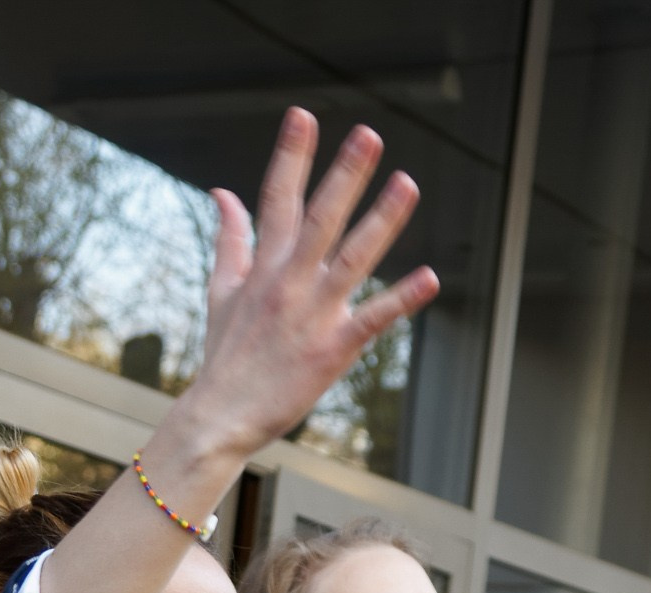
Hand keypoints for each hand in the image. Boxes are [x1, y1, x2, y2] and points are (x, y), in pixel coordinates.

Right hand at [174, 110, 440, 460]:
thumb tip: (222, 191)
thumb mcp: (221, 291)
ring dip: (382, 220)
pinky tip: (430, 277)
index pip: (276, 198)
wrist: (220, 417)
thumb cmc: (225, 356)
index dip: (291, 155)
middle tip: (369, 134)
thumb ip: (230, 239)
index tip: (304, 116)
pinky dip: (401, 299)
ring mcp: (312, 314)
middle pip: (320, 217)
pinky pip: (373, 318)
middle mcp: (288, 282)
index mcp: (263, 266)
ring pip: (353, 257)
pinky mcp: (333, 349)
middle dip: (344, 174)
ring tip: (407, 183)